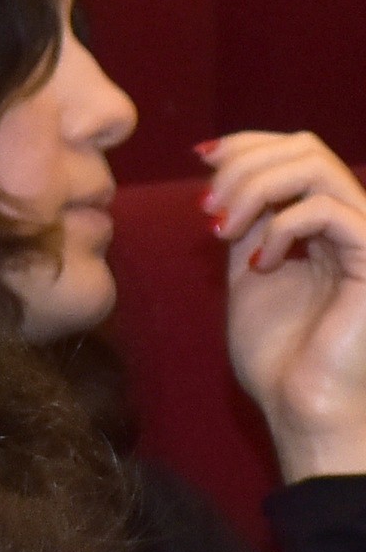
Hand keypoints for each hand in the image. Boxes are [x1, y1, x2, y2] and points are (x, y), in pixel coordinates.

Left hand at [200, 131, 365, 482]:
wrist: (302, 407)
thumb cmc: (279, 356)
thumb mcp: (248, 276)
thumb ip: (247, 226)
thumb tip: (227, 179)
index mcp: (328, 222)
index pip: (299, 152)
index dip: (248, 144)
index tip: (201, 159)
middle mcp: (355, 219)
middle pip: (306, 147)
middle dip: (244, 166)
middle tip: (206, 209)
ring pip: (315, 166)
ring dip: (254, 190)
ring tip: (223, 230)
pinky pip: (326, 209)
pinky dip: (280, 227)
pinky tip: (260, 264)